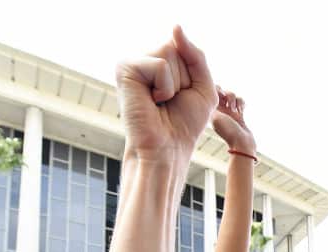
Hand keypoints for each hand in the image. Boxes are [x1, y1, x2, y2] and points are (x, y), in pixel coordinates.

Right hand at [115, 26, 216, 162]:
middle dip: (184, 79)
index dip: (192, 74)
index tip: (182, 97)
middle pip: (177, 47)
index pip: (185, 46)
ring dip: (175, 84)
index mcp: (161, 64)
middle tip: (171, 102)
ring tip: (161, 102)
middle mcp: (144, 61)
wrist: (168, 149)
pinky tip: (153, 101)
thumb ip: (195, 55)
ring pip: (169, 52)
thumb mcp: (203, 86)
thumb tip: (175, 27)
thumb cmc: (184, 124)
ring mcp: (133, 64)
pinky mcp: (124, 69)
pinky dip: (164, 87)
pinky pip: (159, 65)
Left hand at [211, 88, 255, 155]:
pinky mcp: (239, 114)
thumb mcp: (215, 117)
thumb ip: (210, 104)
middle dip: (226, 93)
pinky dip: (242, 103)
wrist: (242, 143)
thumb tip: (208, 92)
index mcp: (210, 110)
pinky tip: (241, 111)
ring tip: (234, 110)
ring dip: (234, 99)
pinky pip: (240, 100)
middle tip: (226, 99)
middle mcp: (219, 110)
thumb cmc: (228, 132)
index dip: (215, 90)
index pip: (209, 92)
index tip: (220, 95)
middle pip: (221, 91)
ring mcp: (229, 112)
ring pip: (231, 95)